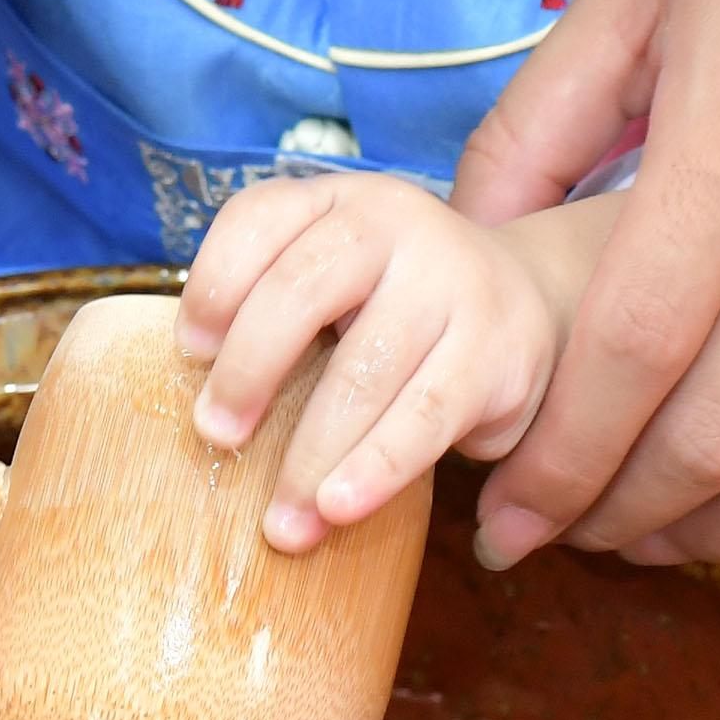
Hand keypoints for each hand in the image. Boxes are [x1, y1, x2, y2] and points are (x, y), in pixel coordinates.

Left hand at [174, 174, 589, 555]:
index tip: (189, 354)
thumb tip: (209, 405)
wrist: (529, 299)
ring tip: (279, 521)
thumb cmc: (395, 301)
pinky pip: (425, 416)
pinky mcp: (496, 350)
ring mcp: (453, 282)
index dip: (214, 284)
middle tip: (216, 437)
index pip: (259, 218)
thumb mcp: (336, 277)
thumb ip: (273, 304)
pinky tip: (338, 508)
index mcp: (338, 198)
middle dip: (249, 371)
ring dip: (310, 453)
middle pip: (302, 289)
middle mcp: (396, 223)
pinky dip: (375, 468)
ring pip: (364, 370)